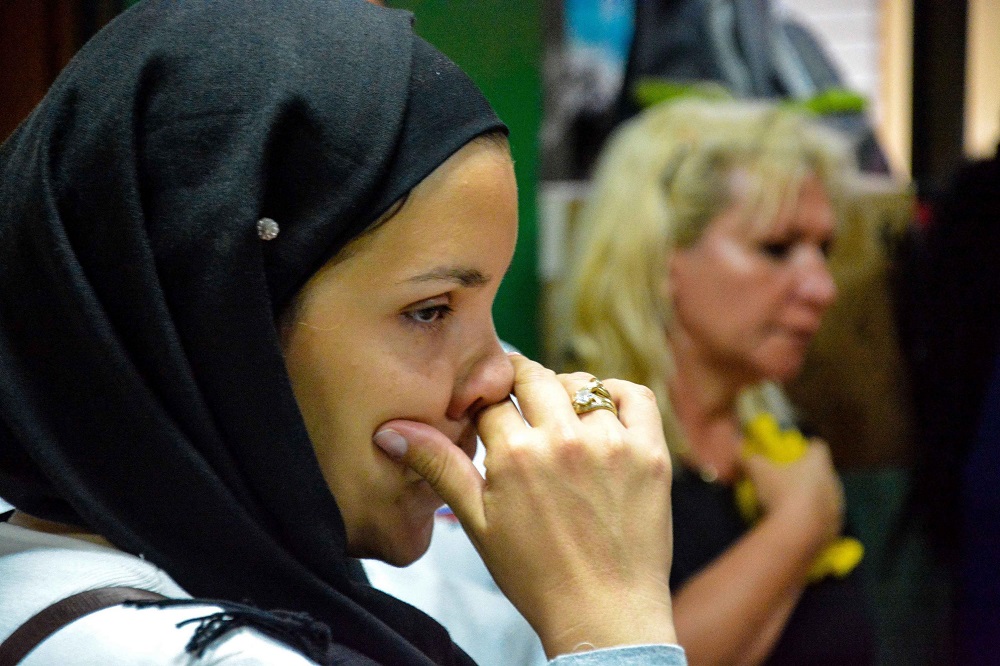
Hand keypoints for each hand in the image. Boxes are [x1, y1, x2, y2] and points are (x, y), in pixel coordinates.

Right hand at [383, 354, 676, 656]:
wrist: (604, 614)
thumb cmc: (535, 575)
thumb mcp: (477, 522)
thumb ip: (438, 466)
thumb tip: (390, 430)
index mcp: (515, 455)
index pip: (491, 400)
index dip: (485, 404)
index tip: (488, 411)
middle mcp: (564, 440)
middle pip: (535, 379)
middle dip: (521, 386)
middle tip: (521, 406)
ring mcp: (612, 444)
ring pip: (583, 384)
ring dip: (567, 393)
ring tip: (561, 418)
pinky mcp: (650, 453)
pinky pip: (636, 396)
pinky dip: (619, 394)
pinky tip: (604, 412)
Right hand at [741, 438, 843, 546]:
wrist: (797, 535)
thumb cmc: (780, 493)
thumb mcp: (757, 471)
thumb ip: (748, 458)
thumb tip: (738, 450)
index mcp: (818, 464)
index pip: (818, 447)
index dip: (806, 448)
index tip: (793, 454)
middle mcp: (833, 482)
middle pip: (822, 473)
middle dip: (807, 476)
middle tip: (786, 481)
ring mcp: (837, 507)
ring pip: (825, 498)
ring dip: (811, 499)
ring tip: (790, 506)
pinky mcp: (835, 529)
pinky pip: (823, 520)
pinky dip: (812, 521)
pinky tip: (796, 525)